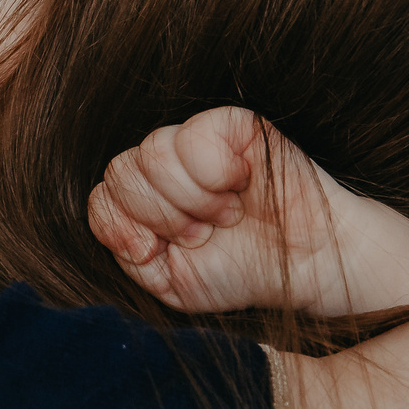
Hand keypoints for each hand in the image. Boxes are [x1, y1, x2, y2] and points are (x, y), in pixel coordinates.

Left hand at [89, 106, 408, 319]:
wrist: (308, 269)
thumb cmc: (243, 274)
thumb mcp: (172, 282)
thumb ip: (131, 254)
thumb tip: (118, 227)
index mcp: (145, 202)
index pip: (100, 200)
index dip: (123, 230)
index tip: (160, 253)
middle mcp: (165, 167)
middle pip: (120, 172)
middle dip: (160, 217)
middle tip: (203, 235)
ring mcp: (198, 141)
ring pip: (151, 152)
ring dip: (188, 199)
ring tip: (225, 216)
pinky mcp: (234, 125)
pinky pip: (196, 134)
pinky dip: (212, 170)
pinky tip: (237, 189)